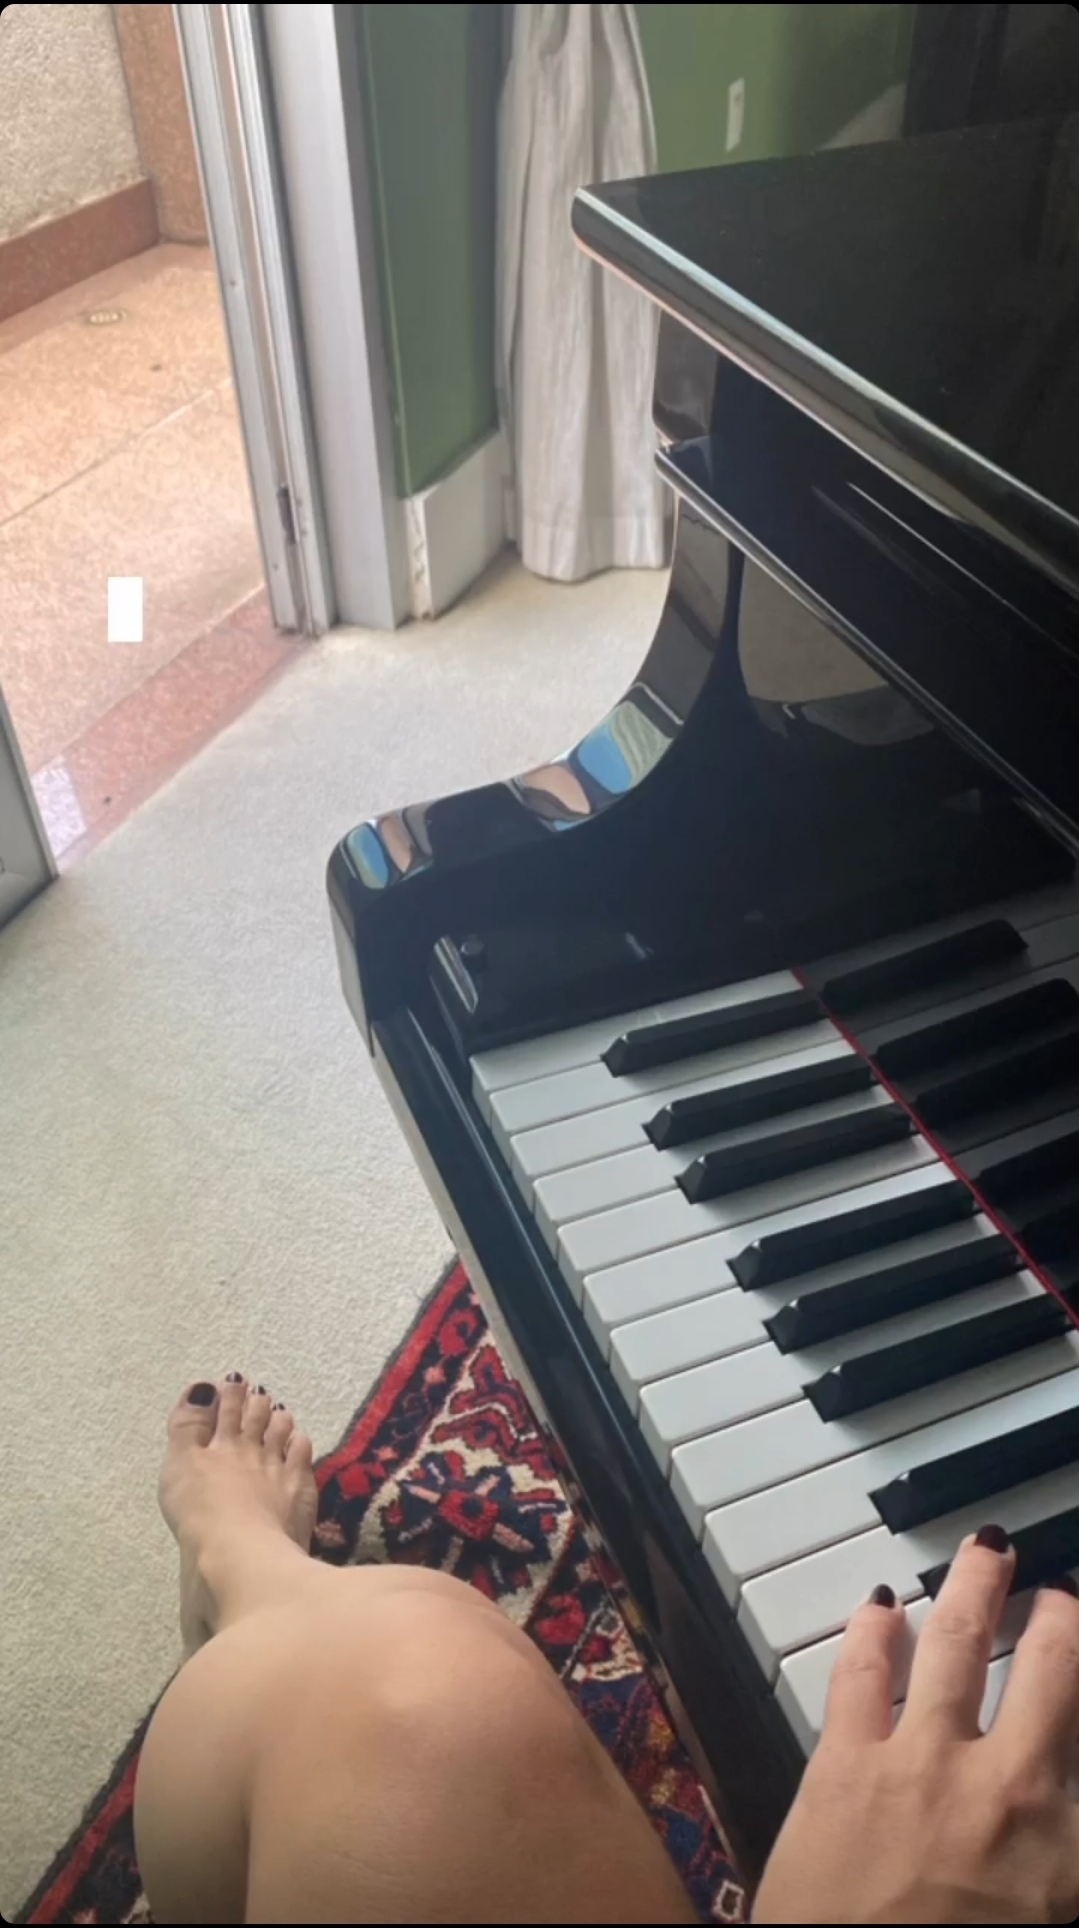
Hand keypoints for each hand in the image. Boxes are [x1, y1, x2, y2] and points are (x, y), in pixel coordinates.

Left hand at [752, 1531, 1078, 1923]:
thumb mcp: (1043, 1905)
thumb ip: (1052, 1848)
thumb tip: (1049, 1818)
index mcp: (1061, 1841)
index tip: (1078, 1635)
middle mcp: (1006, 1786)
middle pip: (1050, 1667)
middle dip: (1058, 1618)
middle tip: (1057, 1590)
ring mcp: (920, 1765)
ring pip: (954, 1643)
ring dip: (972, 1590)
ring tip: (983, 1554)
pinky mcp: (842, 1768)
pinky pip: (861, 1675)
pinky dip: (873, 1631)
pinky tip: (880, 1607)